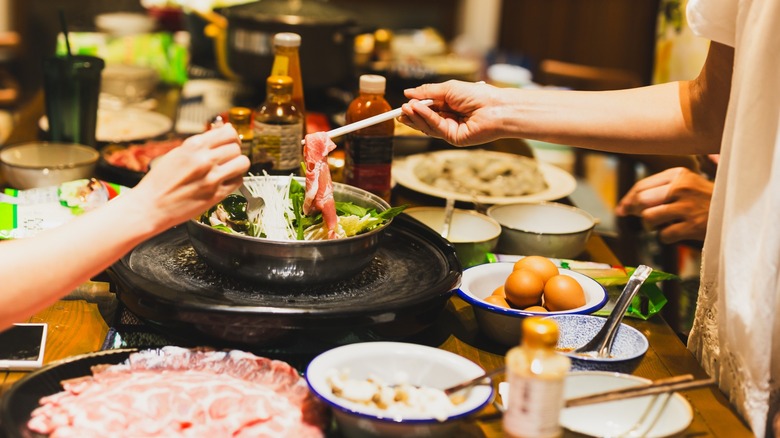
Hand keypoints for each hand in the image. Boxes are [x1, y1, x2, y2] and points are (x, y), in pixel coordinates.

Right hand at [127, 124, 249, 230]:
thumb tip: (223, 131)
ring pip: (243, 163)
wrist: (151, 206)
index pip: (228, 132)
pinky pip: (238, 181)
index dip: (232, 136)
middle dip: (234, 151)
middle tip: (228, 157)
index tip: (231, 141)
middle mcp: (205, 159)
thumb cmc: (161, 181)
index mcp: (194, 146)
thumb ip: (201, 144)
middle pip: (237, 148)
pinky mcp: (217, 195)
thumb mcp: (177, 153)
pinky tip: (225, 180)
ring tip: (229, 168)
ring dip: (238, 164)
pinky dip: (235, 179)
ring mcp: (212, 178)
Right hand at [400, 80, 508, 145]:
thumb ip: (428, 92)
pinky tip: (418, 109)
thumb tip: (408, 92)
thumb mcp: (448, 88)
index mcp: (449, 105)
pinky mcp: (453, 138)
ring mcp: (451, 129)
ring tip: (406, 108)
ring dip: (416, 116)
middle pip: (425, 119)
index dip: (415, 107)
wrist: (495, 107)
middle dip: (412, 114)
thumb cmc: (477, 95)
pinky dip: (425, 118)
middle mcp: (449, 118)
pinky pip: (435, 128)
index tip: (403, 104)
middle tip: (401, 109)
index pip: (427, 107)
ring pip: (428, 125)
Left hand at [615, 167, 712, 243]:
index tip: (622, 208)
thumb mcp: (687, 183)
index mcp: (678, 174)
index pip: (641, 186)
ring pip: (649, 218)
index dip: (628, 199)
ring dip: (652, 225)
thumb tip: (625, 205)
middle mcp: (680, 187)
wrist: (735, 210)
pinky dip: (666, 237)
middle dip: (636, 212)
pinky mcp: (692, 226)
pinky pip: (664, 235)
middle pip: (641, 201)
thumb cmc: (706, 198)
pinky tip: (676, 232)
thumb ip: (658, 188)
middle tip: (642, 217)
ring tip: (664, 223)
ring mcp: (686, 207)